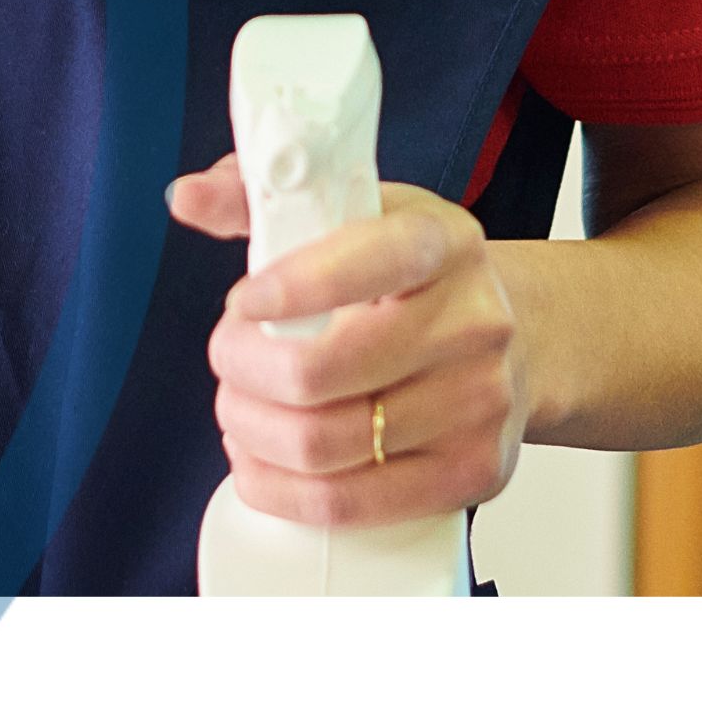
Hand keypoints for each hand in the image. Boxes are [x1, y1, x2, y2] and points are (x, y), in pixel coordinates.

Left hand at [164, 157, 528, 525]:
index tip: (244, 301)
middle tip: (229, 358)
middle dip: (241, 369)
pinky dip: (280, 489)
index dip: (289, 288)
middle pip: (318, 373)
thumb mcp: (354, 215)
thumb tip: (187, 197)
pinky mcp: (472, 474)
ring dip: (250, 430)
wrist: (514, 343)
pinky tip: (262, 461)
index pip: (369, 262)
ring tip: (240, 409)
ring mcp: (480, 405)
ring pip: (322, 444)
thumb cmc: (413, 282)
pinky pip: (349, 504)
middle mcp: (474, 323)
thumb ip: (262, 197)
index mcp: (444, 244)